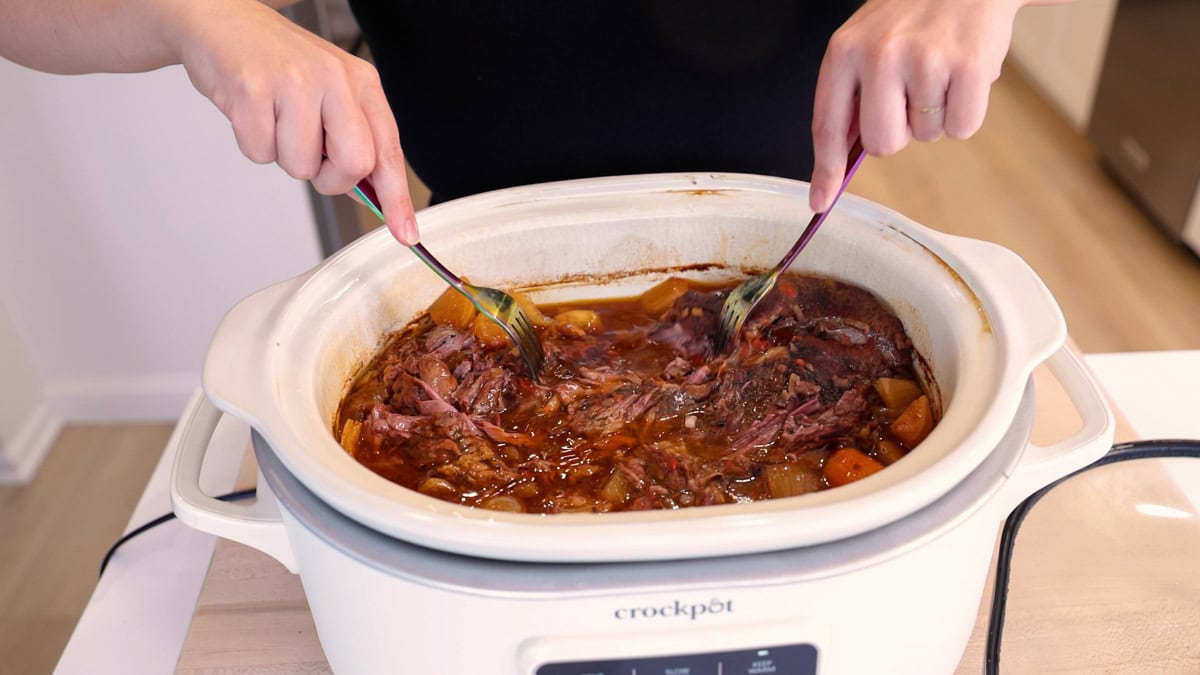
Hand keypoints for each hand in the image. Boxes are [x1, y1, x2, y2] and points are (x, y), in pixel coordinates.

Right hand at [175, 0, 417, 242]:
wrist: (221, 21)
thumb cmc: (278, 63)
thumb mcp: (330, 93)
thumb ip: (354, 140)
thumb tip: (373, 194)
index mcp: (361, 81)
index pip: (388, 149)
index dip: (396, 197)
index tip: (405, 232)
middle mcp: (334, 78)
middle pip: (354, 164)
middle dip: (331, 179)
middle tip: (315, 159)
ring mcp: (293, 82)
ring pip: (302, 167)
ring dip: (285, 157)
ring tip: (276, 120)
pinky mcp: (252, 89)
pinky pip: (260, 153)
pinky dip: (254, 145)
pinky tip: (253, 112)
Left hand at [809, 0, 1022, 211]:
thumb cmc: (914, 15)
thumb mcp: (866, 41)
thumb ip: (852, 95)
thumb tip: (843, 159)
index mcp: (844, 50)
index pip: (828, 125)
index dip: (825, 170)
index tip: (819, 202)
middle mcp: (879, 54)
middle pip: (883, 144)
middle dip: (899, 133)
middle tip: (911, 96)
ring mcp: (924, 59)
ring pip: (926, 136)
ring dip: (936, 114)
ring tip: (941, 70)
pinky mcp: (968, 66)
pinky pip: (962, 128)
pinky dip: (967, 112)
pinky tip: (963, 76)